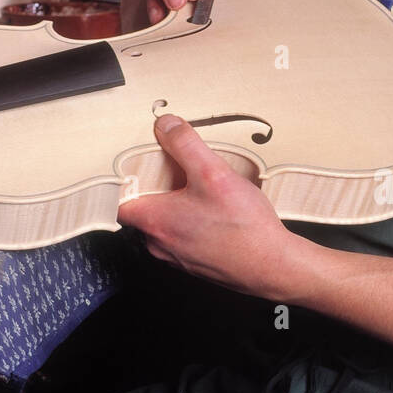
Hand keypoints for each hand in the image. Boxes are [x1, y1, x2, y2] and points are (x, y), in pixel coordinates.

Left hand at [117, 113, 296, 299]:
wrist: (274, 267)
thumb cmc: (244, 229)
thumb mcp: (213, 173)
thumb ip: (185, 145)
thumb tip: (165, 125)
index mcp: (155, 221)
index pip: (118, 201)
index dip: (123, 180)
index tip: (133, 163)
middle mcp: (160, 243)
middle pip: (142, 209)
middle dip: (154, 187)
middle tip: (172, 167)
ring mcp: (178, 256)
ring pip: (165, 223)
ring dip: (176, 203)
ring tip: (198, 186)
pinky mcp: (197, 262)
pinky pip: (184, 235)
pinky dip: (191, 219)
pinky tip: (214, 209)